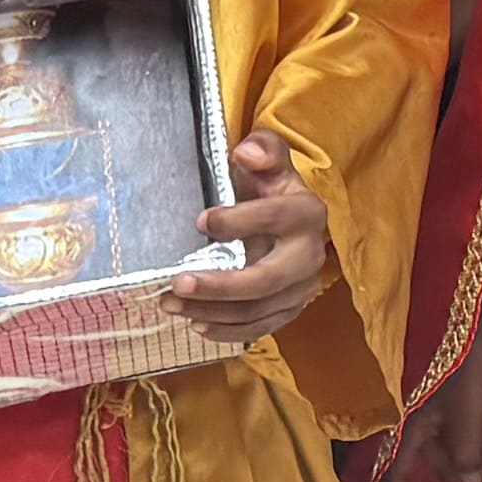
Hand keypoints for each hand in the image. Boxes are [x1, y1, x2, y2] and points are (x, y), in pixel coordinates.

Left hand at [166, 135, 334, 346]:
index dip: (237, 222)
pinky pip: (259, 329)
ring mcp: (301, 288)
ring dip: (211, 312)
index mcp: (306, 214)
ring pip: (257, 310)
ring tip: (172, 303)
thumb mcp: (269, 162)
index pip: (274, 219)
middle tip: (177, 284)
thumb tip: (248, 153)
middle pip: (265, 281)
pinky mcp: (289, 309)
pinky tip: (196, 324)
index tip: (199, 221)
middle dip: (219, 287)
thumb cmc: (271, 189)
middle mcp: (310, 255)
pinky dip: (227, 331)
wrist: (289, 222)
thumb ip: (263, 150)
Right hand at [424, 314, 481, 481]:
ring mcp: (435, 407)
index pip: (395, 470)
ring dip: (456, 462)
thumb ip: (465, 454)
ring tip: (477, 475)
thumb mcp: (469, 419)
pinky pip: (453, 430)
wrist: (477, 324)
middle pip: (421, 458)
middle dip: (440, 478)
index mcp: (412, 425)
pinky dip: (465, 444)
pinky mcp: (452, 396)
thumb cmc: (468, 374)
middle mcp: (418, 418)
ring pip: (440, 443)